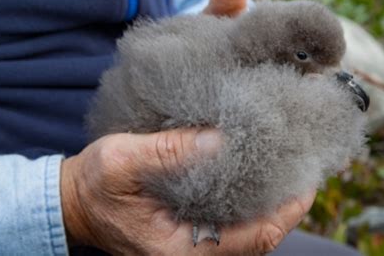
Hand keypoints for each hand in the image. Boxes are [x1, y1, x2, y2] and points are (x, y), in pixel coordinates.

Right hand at [61, 0, 315, 254]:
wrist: (76, 202)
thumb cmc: (96, 185)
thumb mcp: (123, 160)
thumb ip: (169, 151)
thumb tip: (221, 139)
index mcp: (179, 248)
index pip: (254, 237)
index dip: (287, 209)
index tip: (308, 177)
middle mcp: (193, 253)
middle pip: (260, 236)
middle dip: (287, 202)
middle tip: (305, 163)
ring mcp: (194, 245)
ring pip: (250, 229)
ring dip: (272, 200)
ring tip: (290, 165)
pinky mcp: (192, 231)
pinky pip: (234, 222)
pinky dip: (251, 200)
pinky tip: (259, 174)